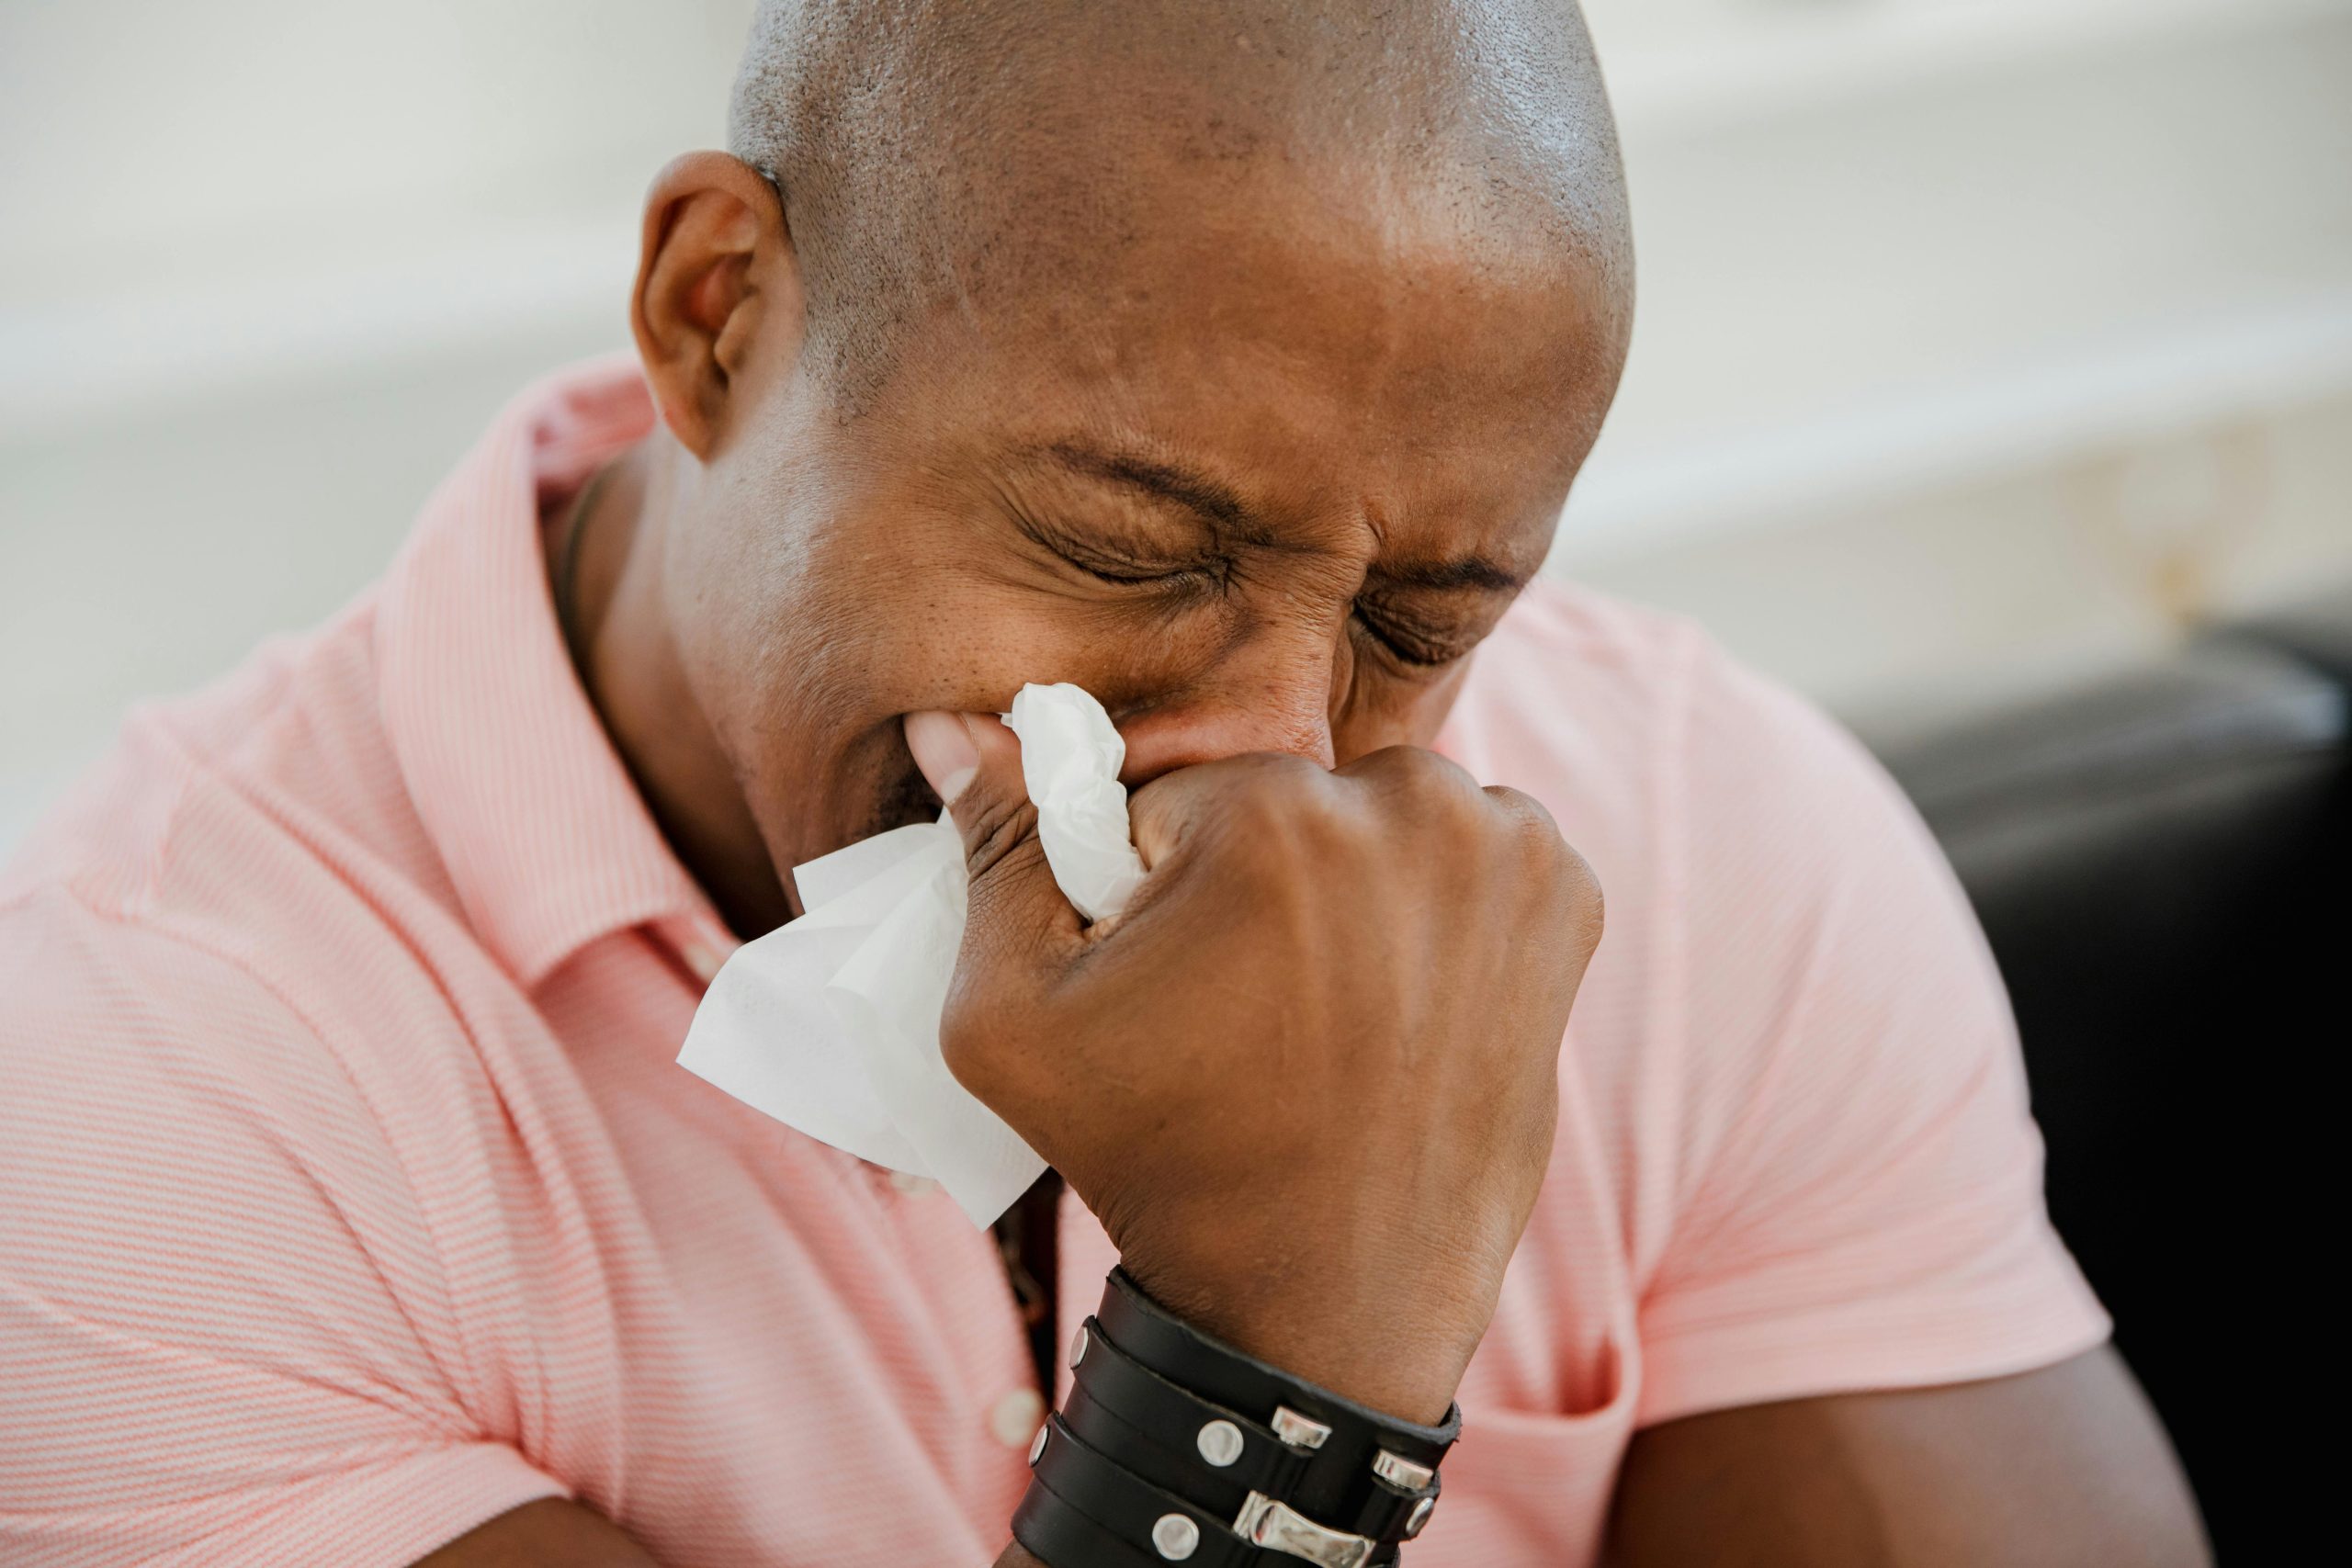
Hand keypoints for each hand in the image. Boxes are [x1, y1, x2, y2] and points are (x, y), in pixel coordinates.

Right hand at [905, 711, 1601, 1422]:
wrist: (1325, 1302)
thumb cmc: (1157, 1160)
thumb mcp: (1014, 1016)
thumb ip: (995, 847)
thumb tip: (954, 724)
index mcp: (1271, 808)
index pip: (1176, 790)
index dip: (1156, 882)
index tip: (1176, 974)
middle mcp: (1411, 802)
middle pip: (1288, 794)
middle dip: (1257, 871)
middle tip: (1248, 1002)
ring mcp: (1507, 850)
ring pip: (1382, 813)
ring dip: (1353, 875)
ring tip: (1330, 1007)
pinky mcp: (1566, 901)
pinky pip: (1471, 850)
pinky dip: (1439, 902)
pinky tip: (1406, 998)